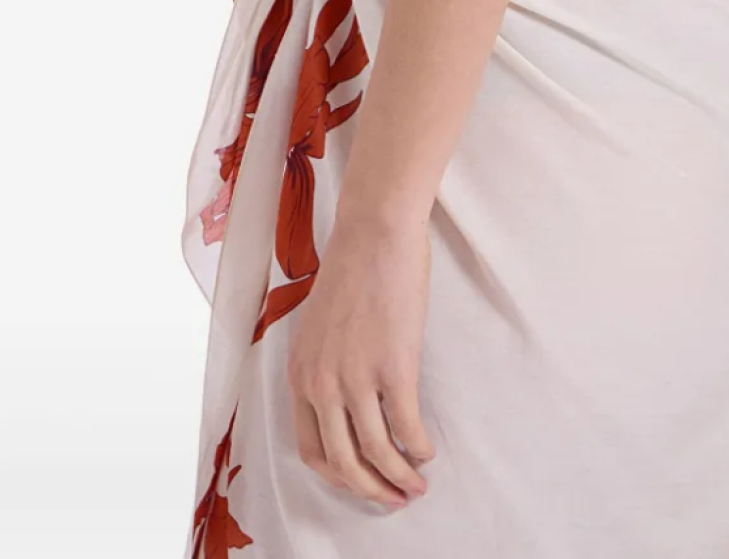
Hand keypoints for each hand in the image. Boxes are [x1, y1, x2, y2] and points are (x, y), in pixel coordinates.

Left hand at [287, 213, 436, 509]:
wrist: (374, 230)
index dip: (339, 476)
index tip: (361, 482)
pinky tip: (428, 451)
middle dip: (371, 490)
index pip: (311, 449)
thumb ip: (325, 364)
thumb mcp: (319, 324)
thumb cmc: (353, 267)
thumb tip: (348, 397)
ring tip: (417, 485)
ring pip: (376, 455)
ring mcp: (355, 378)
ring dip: (398, 480)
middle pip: (343, 463)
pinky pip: (406, 429)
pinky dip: (419, 450)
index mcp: (300, 373)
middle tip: (395, 498)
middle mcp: (321, 384)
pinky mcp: (393, 368)